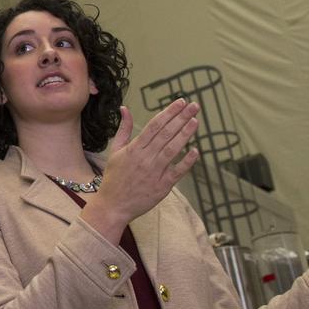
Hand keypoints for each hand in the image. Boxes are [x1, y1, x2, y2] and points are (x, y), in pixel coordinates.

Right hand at [81, 99, 200, 239]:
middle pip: (166, 134)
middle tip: (194, 105)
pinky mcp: (162, 187)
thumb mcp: (115, 151)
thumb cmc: (114, 177)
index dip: (168, 112)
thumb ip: (123, 129)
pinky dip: (186, 162)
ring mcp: (154, 172)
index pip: (154, 125)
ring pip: (172, 149)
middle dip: (181, 118)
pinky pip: (177, 172)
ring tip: (195, 121)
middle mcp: (145, 158)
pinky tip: (195, 151)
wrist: (112, 206)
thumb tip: (125, 108)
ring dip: (185, 134)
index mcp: (134, 148)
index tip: (180, 102)